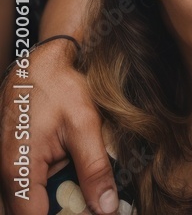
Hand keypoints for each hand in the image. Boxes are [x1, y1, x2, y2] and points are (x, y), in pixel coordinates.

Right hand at [0, 39, 117, 214]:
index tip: (94, 212)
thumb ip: (95, 169)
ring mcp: (11, 172)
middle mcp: (9, 177)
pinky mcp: (18, 166)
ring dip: (62, 199)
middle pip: (34, 213)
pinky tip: (80, 177)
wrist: (41, 65)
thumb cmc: (59, 89)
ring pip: (34, 203)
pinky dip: (57, 187)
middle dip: (66, 210)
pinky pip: (34, 189)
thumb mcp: (84, 126)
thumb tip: (107, 207)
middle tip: (98, 203)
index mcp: (19, 172)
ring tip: (93, 192)